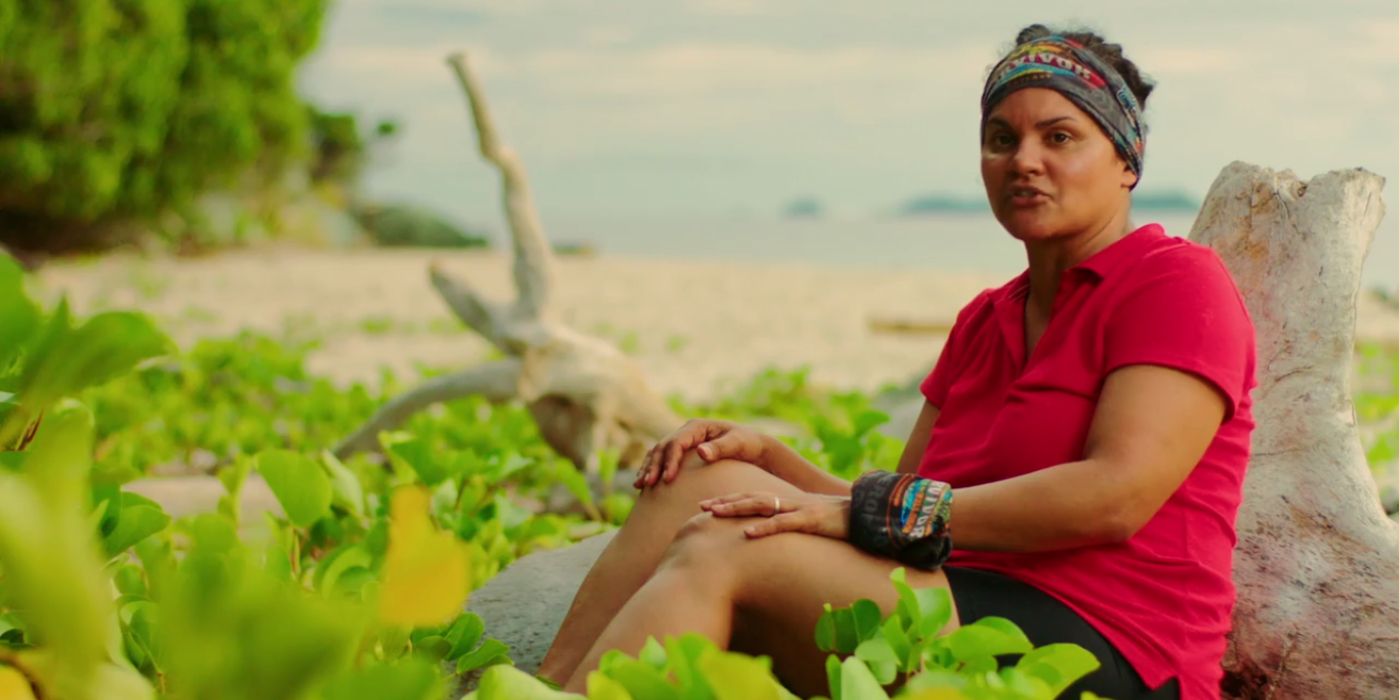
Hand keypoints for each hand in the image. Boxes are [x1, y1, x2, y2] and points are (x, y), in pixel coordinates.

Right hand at [634, 419, 767, 489]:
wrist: (754, 448)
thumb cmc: (748, 444)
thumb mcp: (738, 444)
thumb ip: (720, 448)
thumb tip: (701, 451)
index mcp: (697, 427)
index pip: (677, 443)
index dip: (670, 461)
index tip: (667, 480)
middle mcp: (687, 431)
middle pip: (663, 447)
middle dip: (654, 466)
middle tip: (647, 485)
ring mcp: (683, 441)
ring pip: (658, 453)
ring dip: (648, 468)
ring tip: (639, 486)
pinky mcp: (683, 452)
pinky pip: (662, 459)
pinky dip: (653, 470)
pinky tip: (645, 485)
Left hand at [699, 491, 850, 539]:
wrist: (870, 516)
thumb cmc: (841, 523)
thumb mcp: (813, 523)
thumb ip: (794, 524)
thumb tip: (776, 534)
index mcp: (789, 502)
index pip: (754, 498)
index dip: (731, 500)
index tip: (708, 504)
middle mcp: (791, 501)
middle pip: (752, 498)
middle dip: (726, 502)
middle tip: (701, 506)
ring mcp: (800, 508)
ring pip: (762, 505)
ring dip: (737, 508)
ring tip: (715, 513)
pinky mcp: (812, 520)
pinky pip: (784, 523)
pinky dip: (765, 527)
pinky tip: (748, 532)